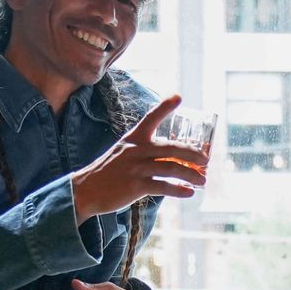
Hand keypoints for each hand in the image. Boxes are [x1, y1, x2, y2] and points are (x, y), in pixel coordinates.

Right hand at [71, 93, 208, 219]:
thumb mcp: (122, 153)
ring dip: (191, 175)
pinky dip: (179, 190)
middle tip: (206, 161)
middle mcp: (136, 150)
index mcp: (133, 139)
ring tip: (203, 181)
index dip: (165, 107)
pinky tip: (189, 193)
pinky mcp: (135, 186)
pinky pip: (163, 186)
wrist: (85, 190)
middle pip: (171, 148)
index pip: (150, 118)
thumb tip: (171, 159)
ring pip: (171, 168)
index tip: (178, 97)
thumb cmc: (107, 173)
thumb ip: (144, 152)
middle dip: (192, 154)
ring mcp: (136, 168)